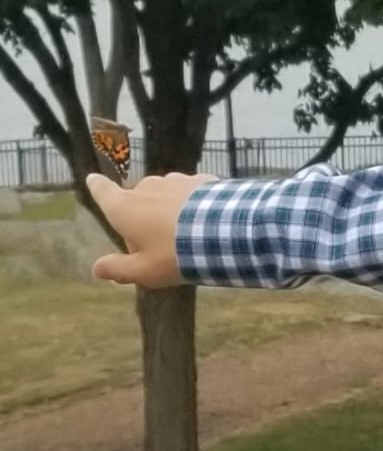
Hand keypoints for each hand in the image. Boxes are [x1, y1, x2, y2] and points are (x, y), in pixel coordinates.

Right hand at [86, 172, 217, 287]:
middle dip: (144, 221)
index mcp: (125, 207)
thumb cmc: (175, 254)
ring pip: (164, 197)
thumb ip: (118, 268)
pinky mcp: (198, 180)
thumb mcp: (144, 271)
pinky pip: (188, 194)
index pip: (103, 191)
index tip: (93, 179)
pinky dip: (191, 206)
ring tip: (187, 238)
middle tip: (161, 250)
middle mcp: (145, 187)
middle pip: (137, 202)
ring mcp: (173, 180)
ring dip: (169, 212)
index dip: (97, 186)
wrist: (222, 230)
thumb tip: (96, 269)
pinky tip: (204, 224)